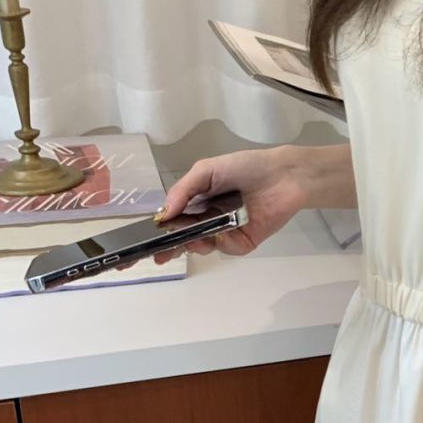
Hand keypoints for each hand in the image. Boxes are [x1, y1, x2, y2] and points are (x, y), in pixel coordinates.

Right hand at [122, 146, 310, 267]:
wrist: (283, 174)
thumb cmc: (244, 166)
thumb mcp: (207, 170)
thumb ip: (183, 190)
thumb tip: (163, 213)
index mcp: (195, 202)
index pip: (171, 221)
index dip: (156, 233)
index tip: (139, 244)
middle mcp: (207, 219)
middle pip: (183, 239)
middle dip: (168, 249)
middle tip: (156, 256)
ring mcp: (225, 231)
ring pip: (203, 246)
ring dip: (195, 245)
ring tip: (193, 239)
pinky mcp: (244, 241)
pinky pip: (228, 249)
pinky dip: (223, 243)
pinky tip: (223, 234)